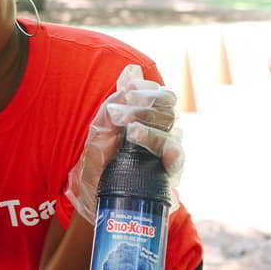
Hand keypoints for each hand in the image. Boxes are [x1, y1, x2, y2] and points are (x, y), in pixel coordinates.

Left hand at [64, 65, 183, 222]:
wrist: (93, 198)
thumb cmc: (98, 161)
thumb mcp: (101, 129)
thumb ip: (116, 102)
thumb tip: (131, 70)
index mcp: (147, 119)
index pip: (161, 95)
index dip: (148, 90)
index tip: (127, 92)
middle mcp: (161, 132)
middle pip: (168, 110)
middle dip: (145, 107)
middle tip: (121, 114)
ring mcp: (166, 153)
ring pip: (172, 132)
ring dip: (151, 129)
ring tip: (132, 132)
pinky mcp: (168, 174)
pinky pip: (177, 158)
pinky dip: (170, 152)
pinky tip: (160, 153)